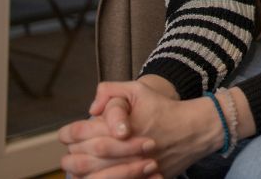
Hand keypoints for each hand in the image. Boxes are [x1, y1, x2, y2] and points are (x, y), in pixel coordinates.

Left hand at [62, 81, 222, 177]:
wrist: (195, 130)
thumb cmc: (163, 109)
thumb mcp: (138, 89)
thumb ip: (110, 91)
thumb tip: (91, 110)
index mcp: (119, 126)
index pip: (78, 134)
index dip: (68, 134)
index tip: (66, 134)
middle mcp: (124, 149)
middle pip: (81, 160)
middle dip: (72, 156)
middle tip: (70, 154)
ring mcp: (133, 168)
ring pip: (94, 177)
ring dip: (83, 172)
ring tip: (79, 167)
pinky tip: (99, 175)